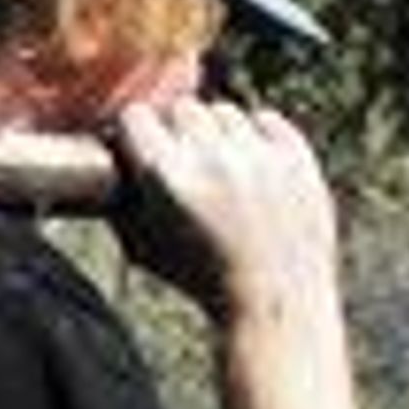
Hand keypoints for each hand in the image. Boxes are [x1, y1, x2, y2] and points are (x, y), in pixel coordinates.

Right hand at [106, 97, 341, 325]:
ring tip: (220, 161)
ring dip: (217, 131)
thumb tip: (111, 161)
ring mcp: (260, 156)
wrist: (275, 300)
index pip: (137, 116)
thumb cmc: (203, 278)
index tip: (140, 144)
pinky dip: (257, 134)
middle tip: (182, 156)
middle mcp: (213, 158)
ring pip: (225, 111)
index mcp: (167, 177)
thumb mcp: (141, 247)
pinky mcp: (297, 159)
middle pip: (182, 108)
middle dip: (177, 129)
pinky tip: (252, 160)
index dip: (135, 130)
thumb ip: (120, 201)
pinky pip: (267, 119)